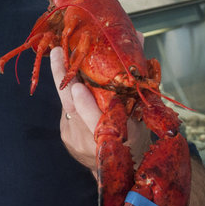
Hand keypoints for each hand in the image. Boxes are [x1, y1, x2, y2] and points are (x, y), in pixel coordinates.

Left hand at [50, 46, 152, 172]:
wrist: (119, 169)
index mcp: (118, 138)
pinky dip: (68, 91)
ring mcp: (75, 139)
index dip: (87, 108)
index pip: (98, 124)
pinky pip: (67, 109)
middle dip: (62, 79)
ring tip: (61, 53)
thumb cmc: (137, 136)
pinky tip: (68, 73)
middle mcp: (92, 141)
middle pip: (72, 109)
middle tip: (59, 53)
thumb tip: (137, 36)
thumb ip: (139, 75)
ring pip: (68, 105)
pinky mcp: (66, 135)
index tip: (78, 89)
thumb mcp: (144, 111)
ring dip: (64, 78)